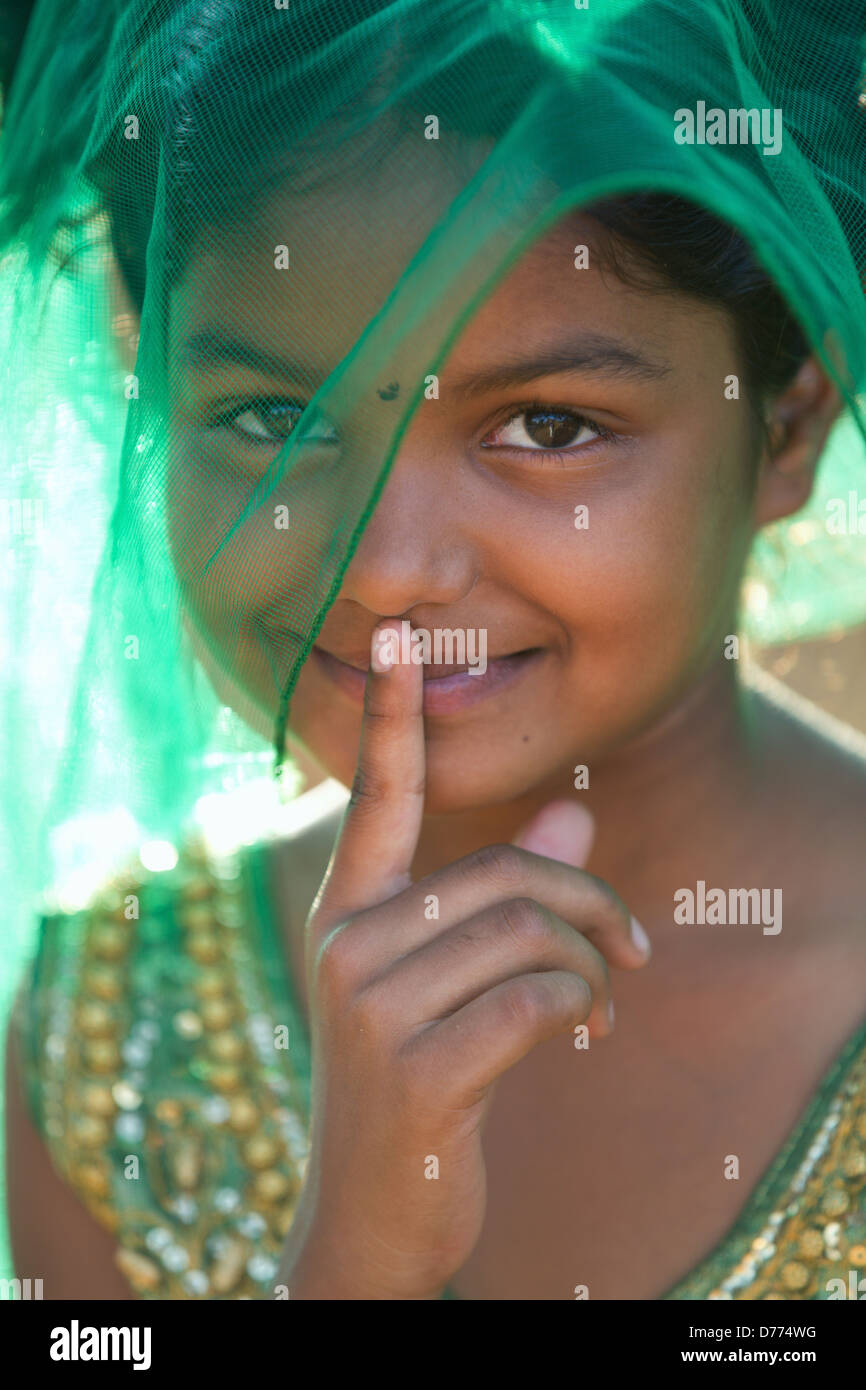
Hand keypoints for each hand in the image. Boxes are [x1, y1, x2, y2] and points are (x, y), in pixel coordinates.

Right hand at [279, 622, 650, 1298]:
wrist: (374, 1214)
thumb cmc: (421, 1078)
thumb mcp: (451, 982)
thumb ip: (506, 895)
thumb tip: (576, 810)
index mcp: (348, 912)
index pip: (379, 798)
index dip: (392, 717)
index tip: (400, 638)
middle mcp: (345, 945)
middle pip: (506, 874)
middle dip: (591, 904)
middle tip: (631, 947)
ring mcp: (369, 1008)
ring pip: (529, 933)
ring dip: (591, 967)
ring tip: (600, 1001)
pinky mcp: (413, 1071)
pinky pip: (537, 1000)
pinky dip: (582, 1009)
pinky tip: (582, 1034)